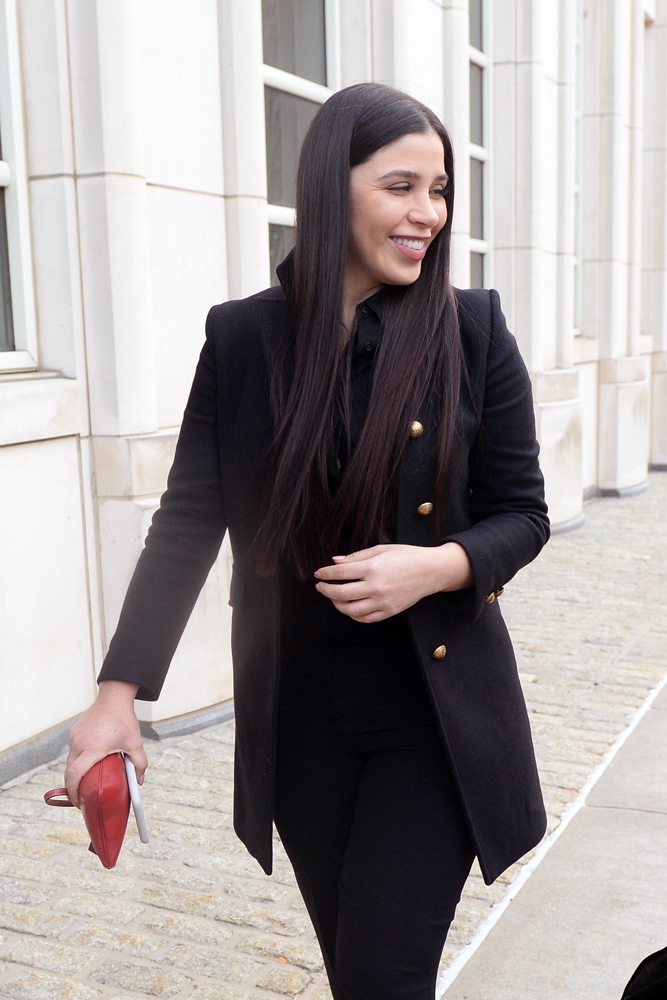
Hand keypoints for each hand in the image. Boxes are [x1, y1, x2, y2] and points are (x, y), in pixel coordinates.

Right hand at [65, 680, 146, 806]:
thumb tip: (139, 781)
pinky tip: (88, 762)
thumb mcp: (135, 743)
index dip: (73, 791)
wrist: (114, 697)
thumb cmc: (124, 719)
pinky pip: (73, 750)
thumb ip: (139, 764)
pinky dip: (77, 759)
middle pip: (69, 771)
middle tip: (81, 797)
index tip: (77, 801)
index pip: (75, 775)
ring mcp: (75, 737)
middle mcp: (79, 743)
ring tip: (86, 781)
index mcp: (92, 749)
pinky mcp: (74, 732)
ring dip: (75, 772)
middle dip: (73, 787)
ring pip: (70, 761)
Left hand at [314, 542, 472, 622]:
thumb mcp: (381, 549)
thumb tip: (335, 561)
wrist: (431, 571)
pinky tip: (349, 607)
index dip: (325, 573)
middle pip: (341, 593)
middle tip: (320, 586)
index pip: (340, 572)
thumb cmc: (407, 556)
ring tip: (333, 597)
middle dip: (326, 590)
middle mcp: (376, 587)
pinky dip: (353, 615)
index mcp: (373, 568)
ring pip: (351, 611)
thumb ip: (357, 556)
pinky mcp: (390, 611)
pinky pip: (366, 619)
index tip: (318, 573)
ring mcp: (383, 602)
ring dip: (337, 605)